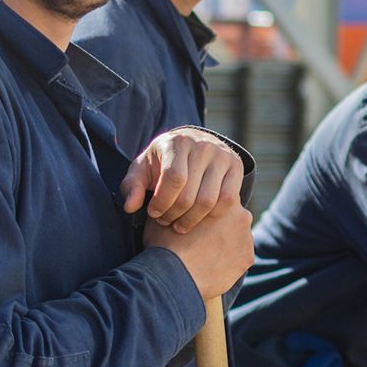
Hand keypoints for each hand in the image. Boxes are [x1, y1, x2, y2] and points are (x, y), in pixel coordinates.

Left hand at [120, 128, 242, 232]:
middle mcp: (203, 146)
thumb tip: (130, 207)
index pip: (173, 178)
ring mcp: (222, 156)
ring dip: (191, 219)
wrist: (193, 145)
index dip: (162, 202)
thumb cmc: (162, 162)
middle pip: (190, 194)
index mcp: (177, 143)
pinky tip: (198, 217)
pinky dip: (212, 215)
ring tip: (179, 223)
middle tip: (165, 221)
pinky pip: (228, 200)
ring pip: (209, 200)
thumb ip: (132, 187)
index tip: (153, 213)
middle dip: (174, 214)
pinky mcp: (236, 167)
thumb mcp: (142, 170)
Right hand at [144, 194, 253, 298]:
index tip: (196, 216)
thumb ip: (178, 202)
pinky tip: (212, 265)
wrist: (174, 278)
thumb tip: (173, 197)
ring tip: (204, 253)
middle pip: (231, 215)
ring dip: (225, 241)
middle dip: (219, 222)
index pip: (219, 195)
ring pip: (236, 235)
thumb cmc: (166, 244)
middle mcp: (242, 215)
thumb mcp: (166, 214)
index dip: (206, 206)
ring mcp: (247, 238)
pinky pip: (239, 256)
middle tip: (200, 235)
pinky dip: (228, 259)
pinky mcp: (247, 259)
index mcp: (224, 198)